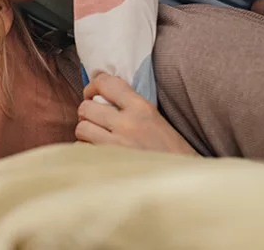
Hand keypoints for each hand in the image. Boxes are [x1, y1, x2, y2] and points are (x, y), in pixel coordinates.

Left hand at [76, 73, 195, 155]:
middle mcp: (127, 124)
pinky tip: (101, 154)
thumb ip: (129, 105)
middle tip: (97, 121)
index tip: (92, 94)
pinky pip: (83, 150)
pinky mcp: (109, 164)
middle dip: (88, 113)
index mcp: (142, 108)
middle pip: (85, 107)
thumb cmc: (172, 151)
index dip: (93, 86)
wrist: (183, 180)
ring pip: (81, 128)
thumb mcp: (155, 119)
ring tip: (99, 138)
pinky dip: (87, 151)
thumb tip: (97, 91)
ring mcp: (116, 145)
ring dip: (86, 133)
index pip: (106, 83)